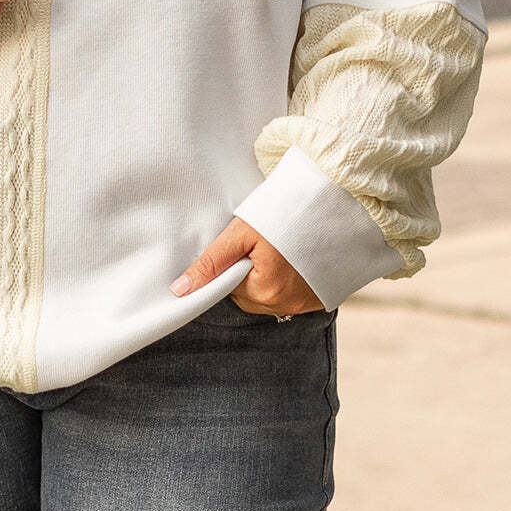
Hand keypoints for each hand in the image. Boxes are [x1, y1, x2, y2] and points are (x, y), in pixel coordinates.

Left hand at [169, 215, 325, 315]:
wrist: (331, 205)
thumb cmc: (283, 213)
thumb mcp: (241, 232)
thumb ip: (211, 262)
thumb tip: (179, 290)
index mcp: (264, 291)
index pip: (229, 288)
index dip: (230, 264)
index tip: (240, 245)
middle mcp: (285, 305)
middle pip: (247, 295)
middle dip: (247, 272)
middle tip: (259, 244)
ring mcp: (303, 305)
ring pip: (266, 296)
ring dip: (265, 277)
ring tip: (275, 250)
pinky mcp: (317, 300)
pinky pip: (288, 296)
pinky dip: (285, 281)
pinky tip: (290, 260)